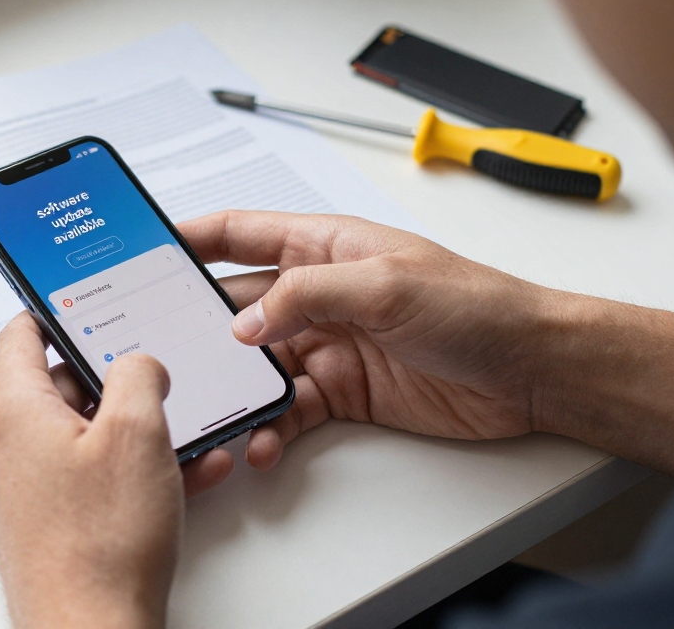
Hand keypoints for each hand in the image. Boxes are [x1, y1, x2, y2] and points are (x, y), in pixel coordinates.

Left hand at [0, 313, 181, 628]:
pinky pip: (86, 478)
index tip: (83, 301)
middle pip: (59, 387)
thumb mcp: (138, 434)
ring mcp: (19, 488)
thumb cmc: (101, 544)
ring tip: (187, 440)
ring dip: (136, 434)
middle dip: (116, 385)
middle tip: (157, 383)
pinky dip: (129, 473)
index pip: (19, 333)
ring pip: (82, 436)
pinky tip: (181, 481)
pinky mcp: (41, 522)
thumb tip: (137, 363)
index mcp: (13, 411)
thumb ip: (138, 375)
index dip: (56, 311)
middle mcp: (4, 446)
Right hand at [178, 211, 555, 472]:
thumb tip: (247, 321)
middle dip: (198, 328)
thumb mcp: (386, 284)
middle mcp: (318, 293)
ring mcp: (327, 344)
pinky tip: (263, 440)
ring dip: (233, 388)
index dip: (189, 238)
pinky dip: (270, 427)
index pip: (239, 233)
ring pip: (257, 366)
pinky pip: (289, 409)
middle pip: (237, 306)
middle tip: (161, 351)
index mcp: (323, 247)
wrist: (530, 371)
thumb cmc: (475, 305)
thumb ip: (309, 295)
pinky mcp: (343, 392)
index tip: (144, 249)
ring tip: (211, 411)